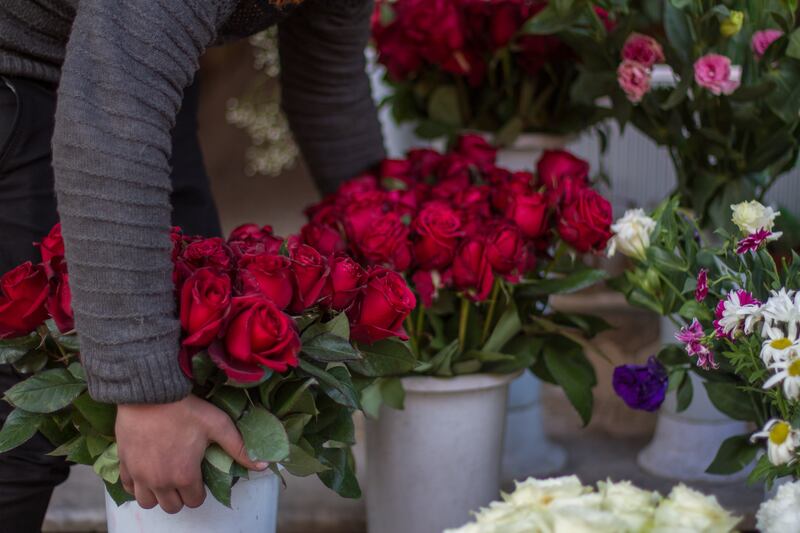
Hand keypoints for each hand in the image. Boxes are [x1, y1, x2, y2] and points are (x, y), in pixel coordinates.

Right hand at [116, 394, 266, 513]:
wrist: (150, 392)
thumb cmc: (186, 408)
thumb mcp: (218, 425)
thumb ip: (239, 448)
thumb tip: (263, 465)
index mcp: (184, 475)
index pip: (195, 501)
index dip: (200, 490)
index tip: (200, 476)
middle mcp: (160, 481)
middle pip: (172, 507)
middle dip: (181, 496)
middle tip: (184, 477)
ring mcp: (140, 475)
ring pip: (148, 503)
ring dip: (158, 495)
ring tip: (165, 478)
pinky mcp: (125, 464)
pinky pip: (129, 488)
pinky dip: (138, 485)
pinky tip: (147, 471)